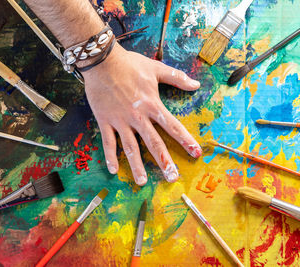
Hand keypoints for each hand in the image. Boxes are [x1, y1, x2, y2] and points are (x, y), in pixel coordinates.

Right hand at [82, 44, 201, 185]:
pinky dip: (110, 156)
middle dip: (164, 161)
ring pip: (130, 147)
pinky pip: (108, 142)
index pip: (173, 126)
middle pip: (154, 143)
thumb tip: (197, 84)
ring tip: (142, 182)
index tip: (195, 153)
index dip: (185, 140)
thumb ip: (177, 78)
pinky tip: (113, 170)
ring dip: (137, 165)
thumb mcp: (156, 68)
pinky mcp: (105, 121)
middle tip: (172, 178)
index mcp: (152, 105)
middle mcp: (138, 117)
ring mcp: (120, 121)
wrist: (102, 61)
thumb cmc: (130, 64)